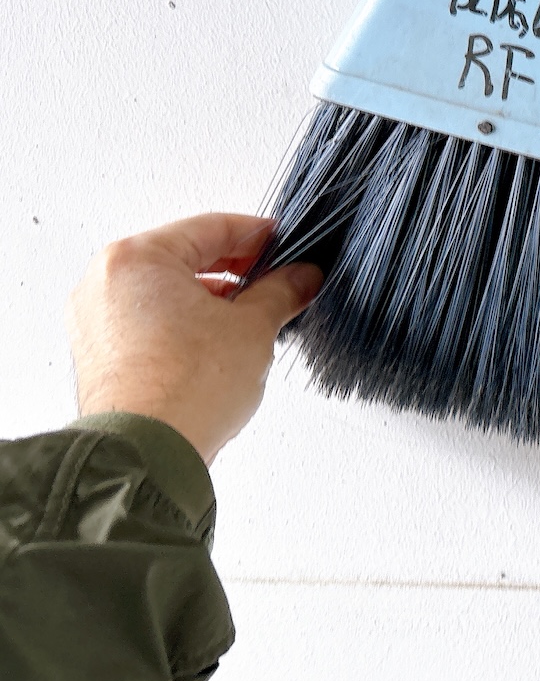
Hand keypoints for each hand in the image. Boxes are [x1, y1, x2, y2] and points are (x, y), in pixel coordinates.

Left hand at [68, 214, 323, 465]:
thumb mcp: (254, 326)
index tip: (289, 248)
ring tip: (254, 318)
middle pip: (185, 257)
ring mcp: (96, 320)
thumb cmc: (184, 387)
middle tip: (279, 283)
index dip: (260, 236)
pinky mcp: (100, 355)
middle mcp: (105, 282)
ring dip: (212, 298)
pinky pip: (150, 322)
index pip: (212, 227)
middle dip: (237, 270)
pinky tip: (220, 344)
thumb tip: (301, 277)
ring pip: (167, 292)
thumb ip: (282, 290)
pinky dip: (185, 324)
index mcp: (137, 258)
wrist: (148, 453)